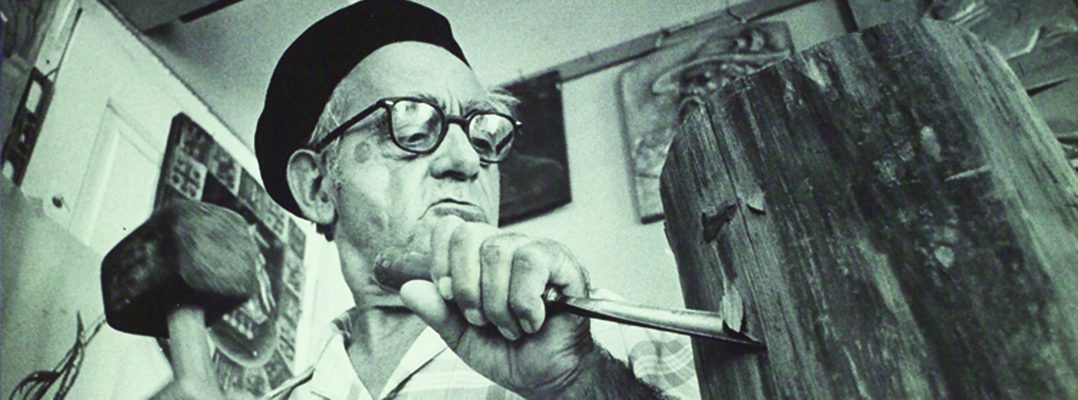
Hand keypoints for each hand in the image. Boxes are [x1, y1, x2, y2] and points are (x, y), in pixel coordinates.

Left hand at [399, 215, 598, 397]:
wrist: (548, 376)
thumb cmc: (510, 353)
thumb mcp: (462, 336)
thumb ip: (437, 312)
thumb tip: (409, 288)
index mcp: (480, 259)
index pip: (450, 229)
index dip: (442, 261)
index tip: (447, 296)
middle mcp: (506, 248)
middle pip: (468, 236)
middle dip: (466, 287)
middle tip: (480, 319)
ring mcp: (535, 251)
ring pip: (497, 252)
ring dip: (497, 303)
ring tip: (510, 327)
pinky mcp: (562, 262)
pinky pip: (530, 262)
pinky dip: (524, 302)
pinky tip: (533, 321)